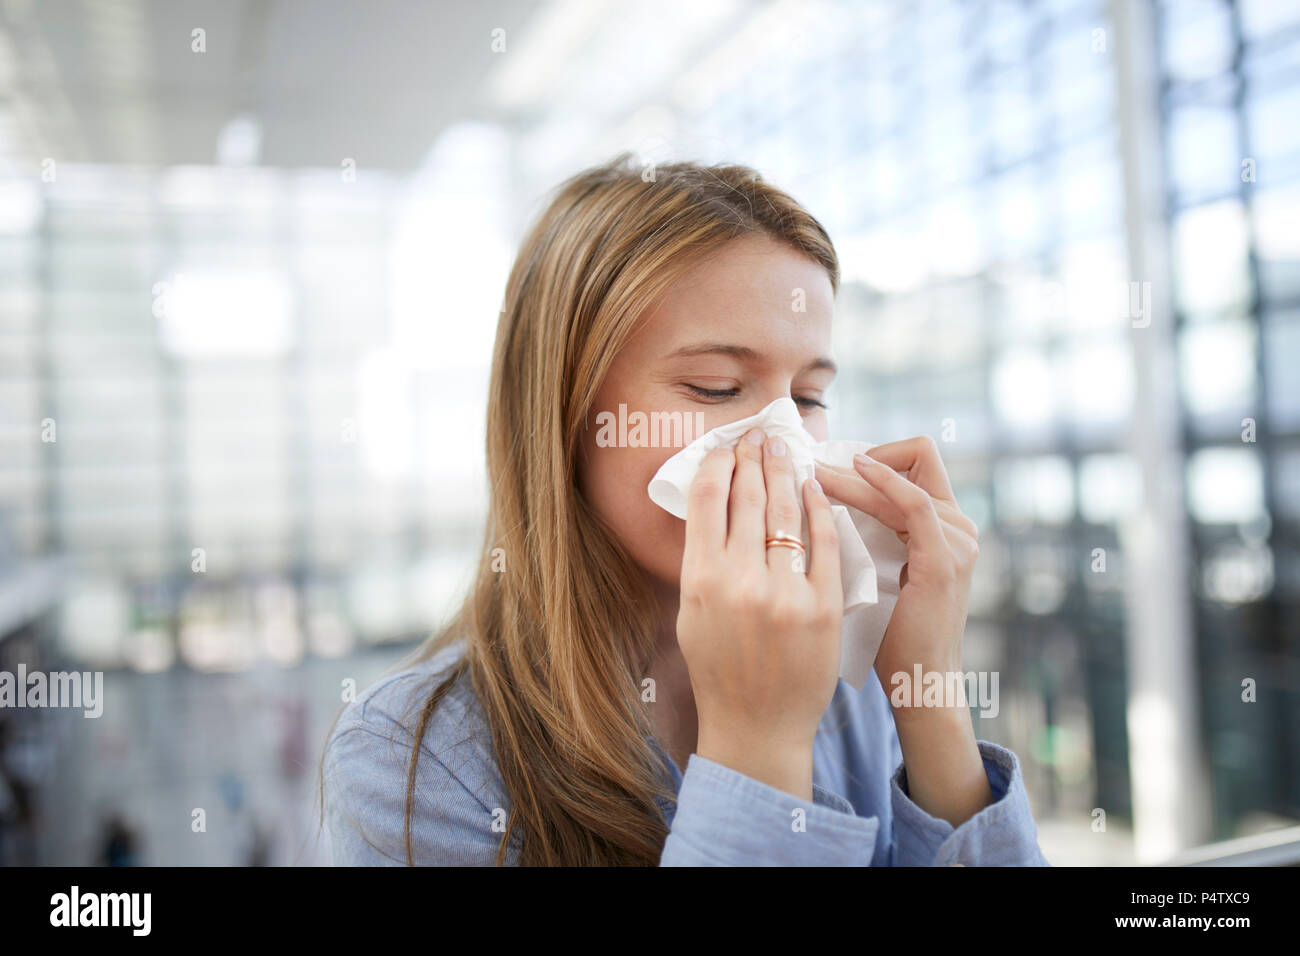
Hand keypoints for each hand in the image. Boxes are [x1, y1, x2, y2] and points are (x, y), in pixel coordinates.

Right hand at [676, 428, 843, 799]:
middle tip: (757, 436)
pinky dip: (820, 509)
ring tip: (783, 451)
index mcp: (699, 580)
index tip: (725, 448)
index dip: (716, 465)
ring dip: (784, 473)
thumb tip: (709, 505)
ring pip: (785, 513)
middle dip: (752, 460)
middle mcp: (739, 581)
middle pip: (746, 499)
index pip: (705, 500)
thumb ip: (701, 561)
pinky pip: (825, 543)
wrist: (758, 725)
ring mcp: (784, 593)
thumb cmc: (720, 669)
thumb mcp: (692, 613)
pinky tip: (816, 488)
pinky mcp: (823, 606)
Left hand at [814, 436, 979, 716]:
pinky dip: (881, 483)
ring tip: (813, 472)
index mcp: (945, 525)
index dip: (874, 454)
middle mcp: (959, 525)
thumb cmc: (888, 632)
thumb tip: (817, 496)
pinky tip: (850, 473)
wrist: (918, 680)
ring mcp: (957, 541)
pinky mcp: (944, 559)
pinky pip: (914, 504)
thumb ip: (866, 531)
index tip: (828, 465)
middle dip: (862, 454)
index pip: (916, 461)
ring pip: (905, 478)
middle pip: (916, 456)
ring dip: (854, 472)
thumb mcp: (876, 567)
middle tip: (814, 460)